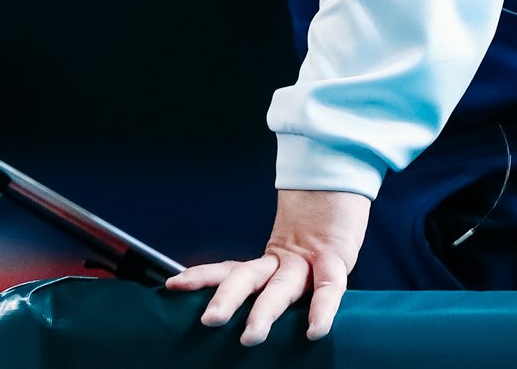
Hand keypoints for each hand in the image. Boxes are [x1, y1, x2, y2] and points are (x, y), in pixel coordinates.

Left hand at [165, 187, 369, 344]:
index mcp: (270, 260)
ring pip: (281, 287)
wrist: (343, 179)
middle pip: (248, 278)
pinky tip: (315, 331)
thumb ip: (275, 276)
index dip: (201, 276)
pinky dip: (322, 309)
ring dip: (265, 312)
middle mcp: (283, 260)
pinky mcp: (336, 256)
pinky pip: (329, 287)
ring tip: (250, 337)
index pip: (229, 269)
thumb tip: (245, 305)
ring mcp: (308, 258)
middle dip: (227, 299)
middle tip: (208, 321)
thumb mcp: (296, 253)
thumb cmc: (322, 226)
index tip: (173, 284)